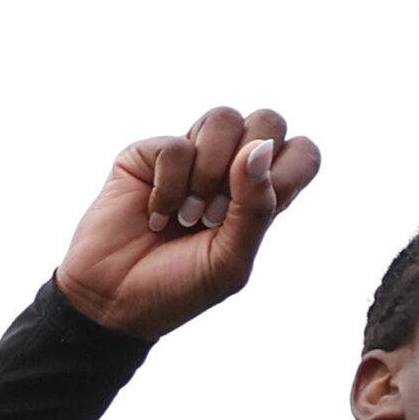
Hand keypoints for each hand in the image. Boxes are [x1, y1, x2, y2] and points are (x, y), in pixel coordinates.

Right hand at [55, 105, 321, 340]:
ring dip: (208, 174)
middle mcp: (231, 170)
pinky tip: (156, 215)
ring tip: (189, 217)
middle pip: (268, 121)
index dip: (289, 170)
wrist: (115, 300)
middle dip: (247, 167)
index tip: (257, 210)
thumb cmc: (179, 286)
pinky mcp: (150, 153)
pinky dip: (169, 188)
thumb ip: (255, 208)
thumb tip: (261, 148)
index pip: (303, 153)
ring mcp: (191, 157)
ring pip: (224, 119)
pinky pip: (177, 145)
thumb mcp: (230, 260)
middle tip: (219, 214)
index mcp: (262, 197)